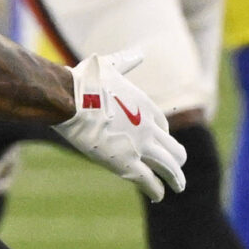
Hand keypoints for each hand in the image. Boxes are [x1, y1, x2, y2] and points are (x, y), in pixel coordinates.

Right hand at [56, 50, 186, 203]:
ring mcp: (141, 147)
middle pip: (175, 150)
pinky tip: (159, 196)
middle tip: (177, 169)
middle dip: (177, 160)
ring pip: (169, 168)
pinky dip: (156, 190)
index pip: (163, 126)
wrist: (71, 99)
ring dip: (175, 179)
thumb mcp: (111, 66)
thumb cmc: (86, 81)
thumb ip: (128, 61)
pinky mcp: (127, 164)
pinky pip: (149, 182)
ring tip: (177, 187)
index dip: (161, 135)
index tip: (158, 142)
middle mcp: (150, 129)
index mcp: (147, 108)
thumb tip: (140, 52)